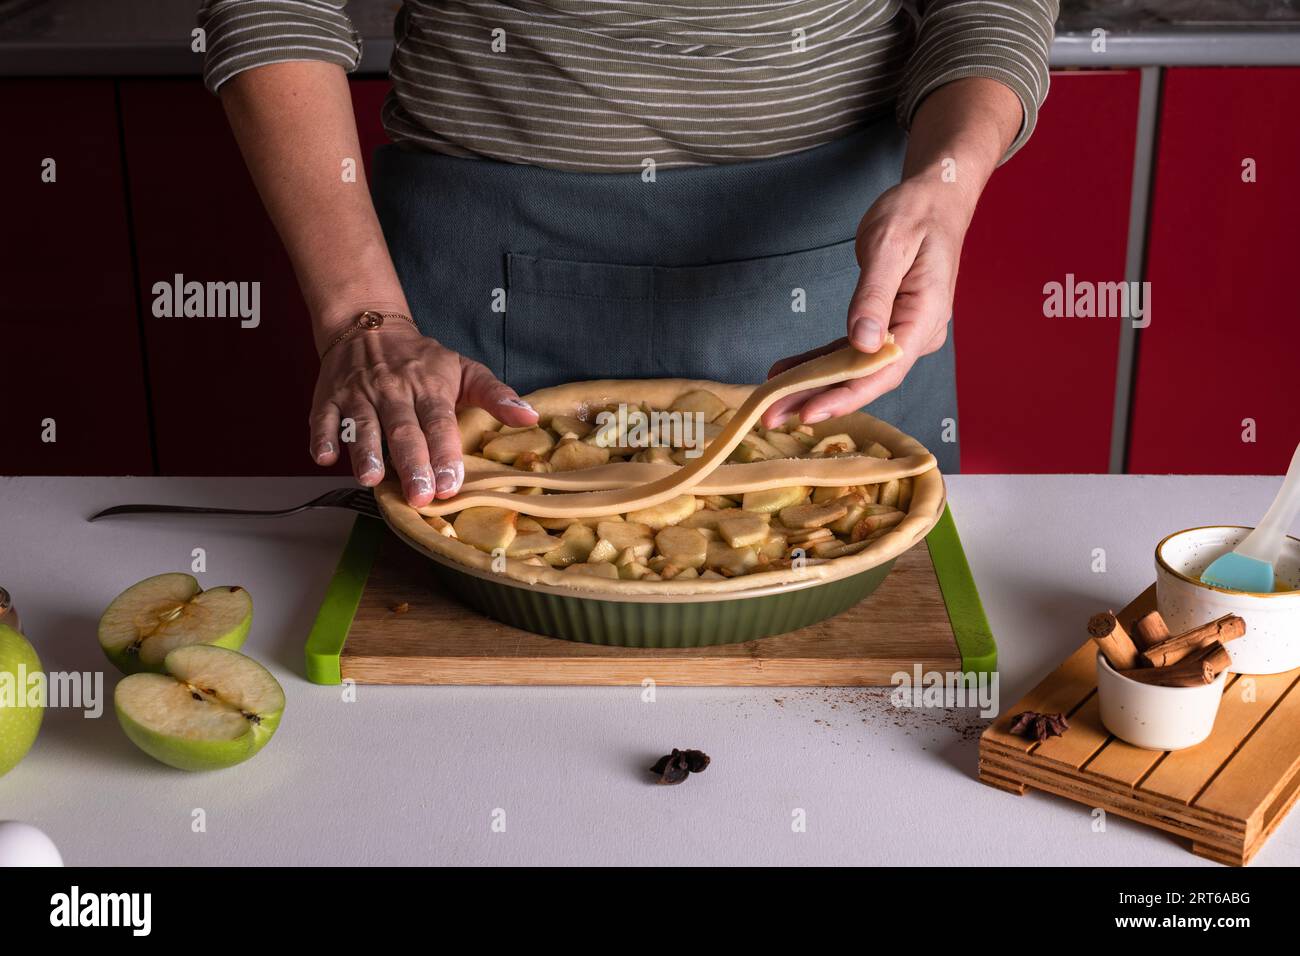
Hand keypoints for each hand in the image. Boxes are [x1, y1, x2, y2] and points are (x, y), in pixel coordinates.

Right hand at [308, 323, 537, 505]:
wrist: (368, 326)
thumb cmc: (422, 358)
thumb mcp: (464, 370)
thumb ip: (496, 395)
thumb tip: (530, 416)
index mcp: (429, 387)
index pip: (439, 422)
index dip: (444, 453)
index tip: (451, 482)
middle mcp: (393, 391)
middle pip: (403, 429)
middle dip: (411, 463)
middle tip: (419, 495)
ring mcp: (359, 394)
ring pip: (362, 425)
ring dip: (365, 452)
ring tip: (372, 479)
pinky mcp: (329, 398)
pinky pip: (322, 418)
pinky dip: (322, 437)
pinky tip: (325, 457)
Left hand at [761, 176, 967, 427]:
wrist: (935, 199)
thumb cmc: (915, 214)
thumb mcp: (890, 246)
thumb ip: (874, 295)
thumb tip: (863, 343)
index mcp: (923, 317)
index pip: (884, 370)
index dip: (846, 395)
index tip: (810, 413)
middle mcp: (916, 333)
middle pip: (865, 378)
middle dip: (819, 399)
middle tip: (772, 416)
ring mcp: (902, 332)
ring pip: (854, 369)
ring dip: (813, 386)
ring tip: (772, 400)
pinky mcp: (886, 326)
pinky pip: (850, 351)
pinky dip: (819, 362)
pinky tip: (788, 372)